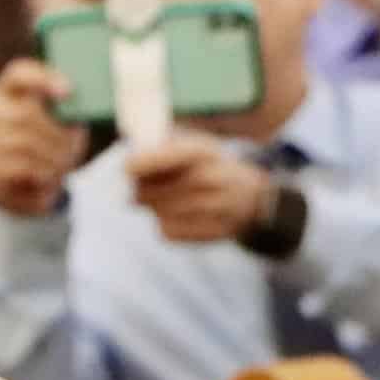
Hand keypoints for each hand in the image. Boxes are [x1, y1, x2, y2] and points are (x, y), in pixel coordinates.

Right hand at [0, 59, 85, 217]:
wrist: (22, 186)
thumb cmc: (46, 150)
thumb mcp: (59, 131)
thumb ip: (67, 119)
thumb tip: (76, 120)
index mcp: (7, 91)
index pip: (19, 74)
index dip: (43, 79)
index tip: (70, 91)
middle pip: (25, 114)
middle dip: (55, 136)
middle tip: (72, 151)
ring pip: (22, 144)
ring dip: (51, 159)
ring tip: (63, 168)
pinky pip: (16, 169)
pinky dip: (40, 175)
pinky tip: (49, 179)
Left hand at [125, 133, 269, 244]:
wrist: (251, 198)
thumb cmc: (209, 167)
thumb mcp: (193, 146)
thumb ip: (160, 148)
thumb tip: (127, 163)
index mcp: (203, 152)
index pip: (161, 159)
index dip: (137, 165)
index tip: (127, 169)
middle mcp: (211, 180)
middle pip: (153, 192)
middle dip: (140, 191)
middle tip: (138, 190)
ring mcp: (214, 209)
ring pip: (159, 213)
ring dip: (154, 208)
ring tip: (163, 201)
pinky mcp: (210, 233)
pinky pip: (168, 231)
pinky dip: (165, 224)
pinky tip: (177, 216)